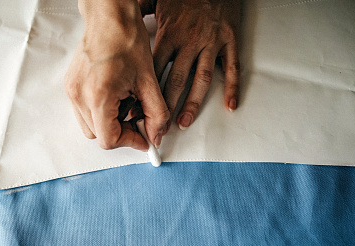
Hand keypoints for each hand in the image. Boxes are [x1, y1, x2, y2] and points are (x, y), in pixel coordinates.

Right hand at [65, 0, 169, 150]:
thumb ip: (156, 114)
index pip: (109, 139)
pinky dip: (101, 111)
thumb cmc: (126, 39)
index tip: (144, 137)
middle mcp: (79, 96)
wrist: (109, 17)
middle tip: (138, 116)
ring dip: (110, 122)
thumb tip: (156, 135)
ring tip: (126, 101)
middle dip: (121, 131)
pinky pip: (84, 112)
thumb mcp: (149, 81)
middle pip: (99, 135)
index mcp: (98, 95)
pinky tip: (115, 94)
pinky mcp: (71, 86)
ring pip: (90, 126)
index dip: (130, 142)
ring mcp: (72, 91)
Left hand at [141, 0, 240, 129]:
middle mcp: (190, 41)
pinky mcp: (229, 40)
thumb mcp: (157, 0)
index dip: (147, 90)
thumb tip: (121, 21)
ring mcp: (211, 42)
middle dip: (168, 104)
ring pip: (202, 78)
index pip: (155, 69)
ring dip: (193, 102)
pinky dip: (233, 87)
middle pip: (176, 79)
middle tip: (160, 124)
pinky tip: (230, 105)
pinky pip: (233, 67)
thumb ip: (140, 15)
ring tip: (184, 120)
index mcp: (170, 33)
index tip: (140, 107)